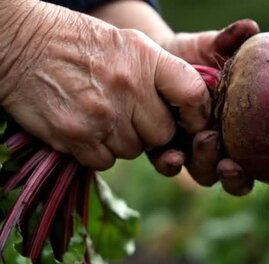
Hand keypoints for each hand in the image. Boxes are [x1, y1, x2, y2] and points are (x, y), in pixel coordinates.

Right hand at [0, 1, 209, 170]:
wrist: (18, 44)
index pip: (193, 94)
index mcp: (145, 59)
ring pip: (133, 150)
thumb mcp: (126, 43)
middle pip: (163, 134)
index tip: (188, 119)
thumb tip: (193, 106)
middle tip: (130, 114)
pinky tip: (86, 127)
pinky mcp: (77, 136)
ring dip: (123, 140)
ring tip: (102, 114)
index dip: (197, 114)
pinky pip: (105, 161)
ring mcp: (102, 115)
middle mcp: (128, 87)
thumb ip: (161, 73)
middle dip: (151, 131)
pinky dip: (98, 151)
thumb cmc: (76, 43)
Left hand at [154, 20, 268, 198]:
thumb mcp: (214, 46)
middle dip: (239, 180)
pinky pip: (170, 166)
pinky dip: (171, 164)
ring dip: (207, 167)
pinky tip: (171, 155)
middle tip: (231, 165)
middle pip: (241, 180)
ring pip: (206, 176)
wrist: (155, 56)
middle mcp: (226, 148)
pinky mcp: (164, 151)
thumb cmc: (197, 54)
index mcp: (249, 133)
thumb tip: (250, 27)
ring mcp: (195, 153)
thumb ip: (232, 41)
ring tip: (203, 141)